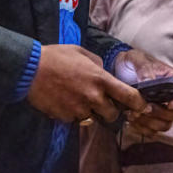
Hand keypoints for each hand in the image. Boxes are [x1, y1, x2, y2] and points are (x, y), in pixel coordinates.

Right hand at [27, 44, 147, 123]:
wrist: (29, 69)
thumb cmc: (55, 57)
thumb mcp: (80, 52)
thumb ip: (97, 64)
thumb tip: (103, 72)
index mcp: (100, 79)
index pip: (129, 97)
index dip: (139, 104)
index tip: (143, 107)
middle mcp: (93, 97)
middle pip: (112, 114)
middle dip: (109, 110)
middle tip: (100, 102)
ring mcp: (79, 109)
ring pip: (92, 118)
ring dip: (89, 112)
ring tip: (75, 98)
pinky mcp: (65, 117)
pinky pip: (74, 120)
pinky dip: (72, 113)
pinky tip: (63, 100)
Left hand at [113, 49, 172, 135]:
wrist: (120, 68)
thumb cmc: (136, 61)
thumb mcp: (141, 61)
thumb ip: (146, 71)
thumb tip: (149, 83)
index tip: (170, 104)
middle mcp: (172, 98)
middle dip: (161, 114)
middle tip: (145, 108)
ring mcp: (162, 109)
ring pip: (165, 125)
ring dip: (150, 123)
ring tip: (134, 113)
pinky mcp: (150, 117)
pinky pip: (151, 130)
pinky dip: (141, 128)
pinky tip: (130, 119)